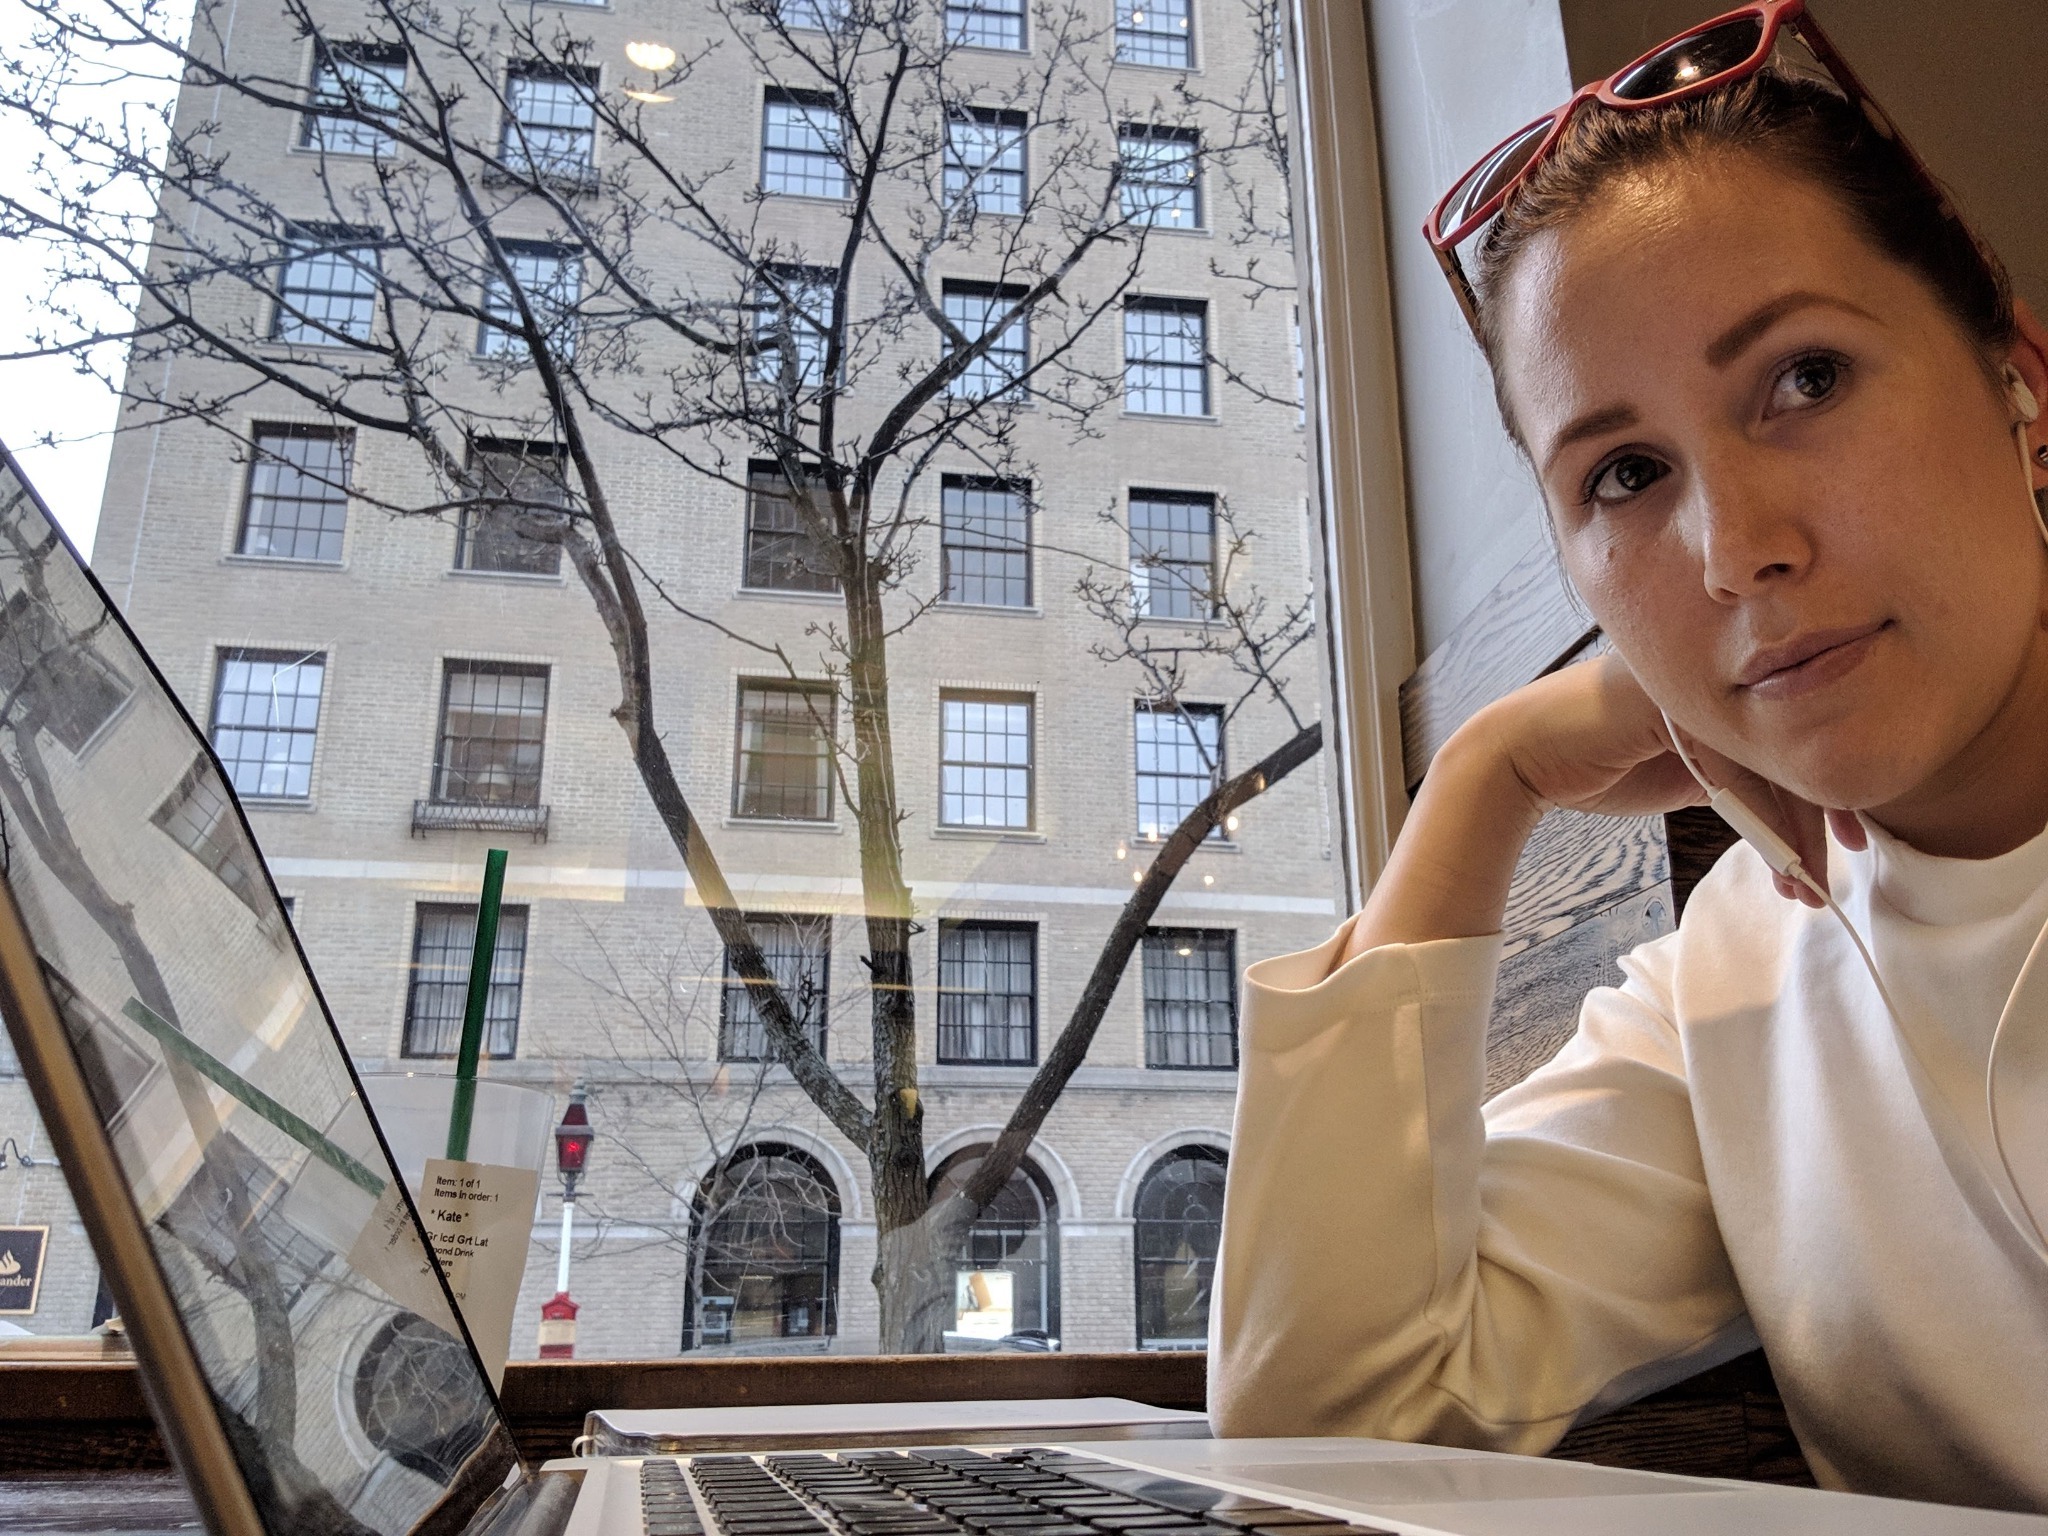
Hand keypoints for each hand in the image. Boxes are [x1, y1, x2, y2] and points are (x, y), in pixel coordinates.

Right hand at [1477, 652, 1861, 905]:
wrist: (1526, 755)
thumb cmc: (1600, 762)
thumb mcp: (1686, 769)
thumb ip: (1734, 769)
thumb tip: (1792, 805)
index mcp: (1727, 682)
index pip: (1797, 733)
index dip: (1829, 790)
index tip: (1852, 840)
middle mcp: (1721, 677)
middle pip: (1795, 747)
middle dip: (1822, 821)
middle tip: (1834, 876)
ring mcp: (1702, 686)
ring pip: (1773, 762)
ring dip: (1796, 837)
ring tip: (1806, 886)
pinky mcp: (1680, 707)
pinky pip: (1740, 770)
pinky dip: (1766, 825)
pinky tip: (1779, 864)